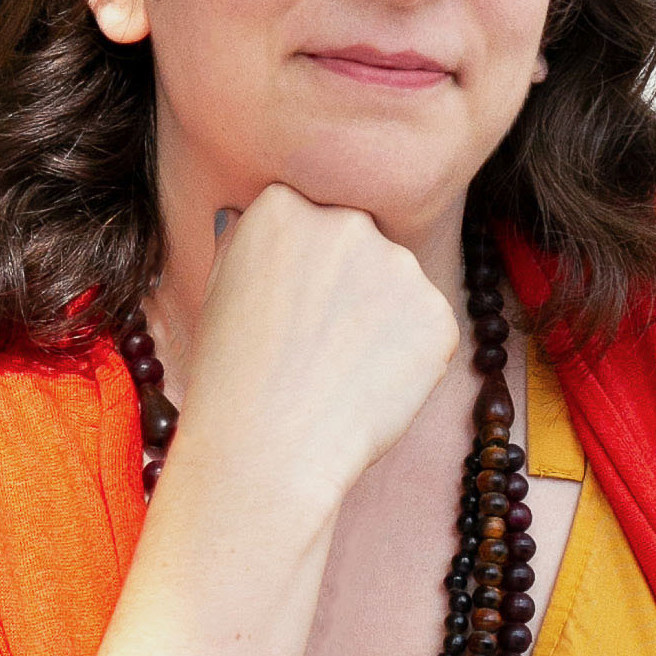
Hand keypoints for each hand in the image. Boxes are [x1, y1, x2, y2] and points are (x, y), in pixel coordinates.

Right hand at [164, 183, 458, 514]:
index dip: (301, 270)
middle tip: (316, 346)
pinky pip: (427, 327)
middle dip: (347, 285)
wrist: (267, 450)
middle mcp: (346, 222)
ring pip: (397, 284)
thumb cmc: (230, 379)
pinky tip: (368, 388)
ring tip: (338, 372)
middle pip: (358, 243)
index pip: (308, 217)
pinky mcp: (437, 314)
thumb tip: (253, 214)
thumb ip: (248, 243)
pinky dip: (409, 356)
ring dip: (380, 319)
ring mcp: (398, 266)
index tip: (288, 311)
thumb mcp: (219, 290)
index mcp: (283, 206)